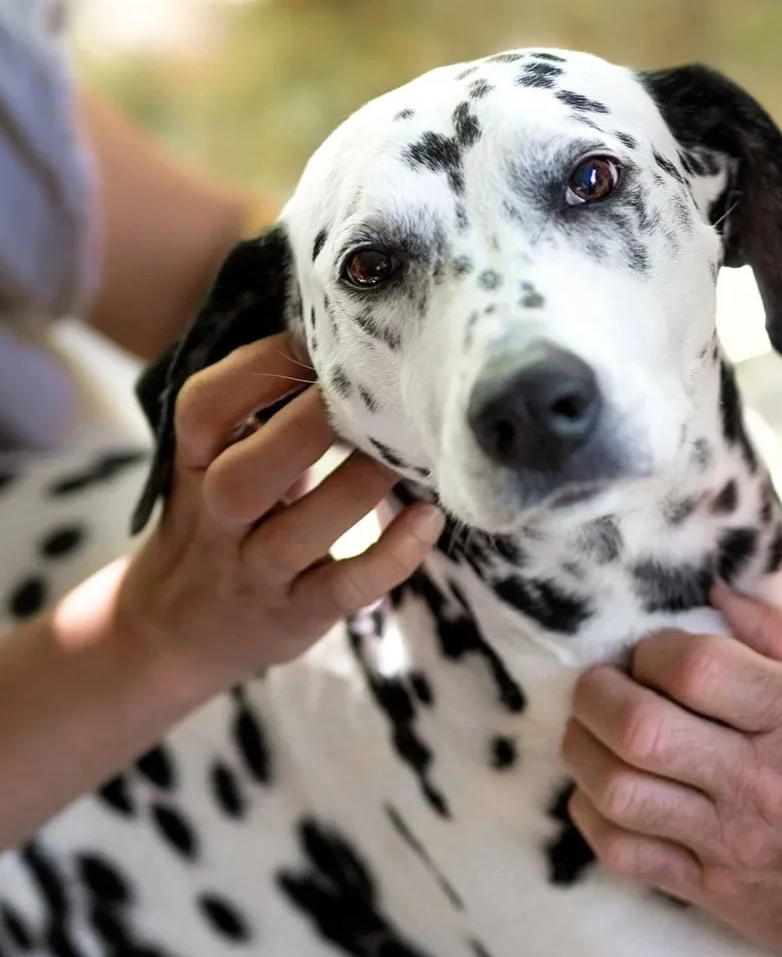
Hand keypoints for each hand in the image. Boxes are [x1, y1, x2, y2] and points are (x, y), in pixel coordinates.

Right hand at [114, 333, 442, 698]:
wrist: (177, 629)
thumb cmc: (219, 520)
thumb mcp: (211, 461)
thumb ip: (256, 409)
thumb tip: (336, 327)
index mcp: (193, 464)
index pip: (205, 410)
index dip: (257, 367)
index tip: (314, 336)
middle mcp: (216, 519)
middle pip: (245, 474)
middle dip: (308, 426)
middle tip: (371, 388)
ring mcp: (254, 572)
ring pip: (298, 532)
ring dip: (359, 486)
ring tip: (415, 448)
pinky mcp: (295, 616)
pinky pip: (343, 588)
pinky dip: (390, 555)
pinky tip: (429, 518)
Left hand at [563, 562, 781, 956]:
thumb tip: (713, 590)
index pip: (693, 668)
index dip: (653, 649)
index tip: (652, 651)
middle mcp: (762, 781)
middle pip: (640, 729)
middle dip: (597, 694)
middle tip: (598, 683)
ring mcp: (735, 844)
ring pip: (620, 793)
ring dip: (583, 751)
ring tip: (589, 730)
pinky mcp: (717, 893)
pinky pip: (626, 855)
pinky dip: (592, 816)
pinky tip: (599, 791)